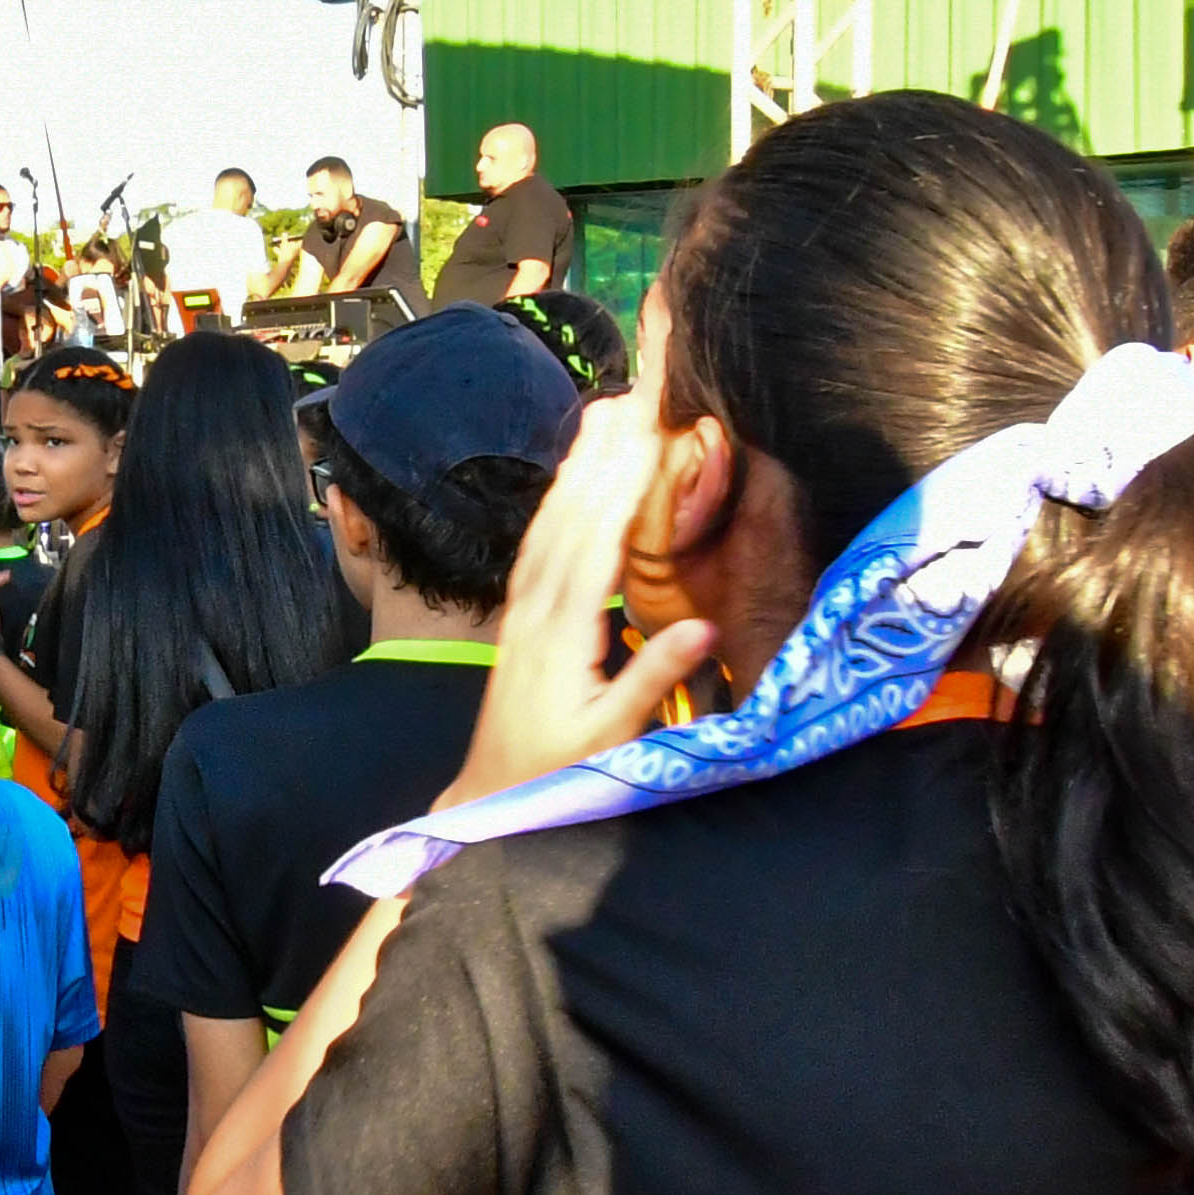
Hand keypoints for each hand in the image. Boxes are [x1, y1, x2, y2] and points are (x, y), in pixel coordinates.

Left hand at [444, 392, 716, 809]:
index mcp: (561, 633)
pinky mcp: (519, 615)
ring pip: (549, 523)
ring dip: (577, 468)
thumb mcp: (611, 737)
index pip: (596, 545)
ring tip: (603, 418)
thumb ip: (650, 679)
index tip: (648, 439)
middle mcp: (535, 610)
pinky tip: (572, 478)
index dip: (622, 490)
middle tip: (629, 402)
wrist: (490, 793)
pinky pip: (536, 544)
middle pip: (569, 518)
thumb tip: (703, 627)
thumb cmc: (556, 771)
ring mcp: (521, 609)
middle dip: (600, 458)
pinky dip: (557, 502)